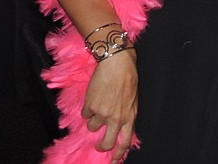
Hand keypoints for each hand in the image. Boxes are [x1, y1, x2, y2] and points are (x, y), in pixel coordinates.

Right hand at [81, 48, 137, 162]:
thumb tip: (120, 126)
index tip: (113, 160)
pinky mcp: (90, 107)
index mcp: (129, 117)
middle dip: (101, 147)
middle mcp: (116, 118)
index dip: (118, 154)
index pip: (124, 142)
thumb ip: (126, 114)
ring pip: (92, 127)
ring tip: (99, 103)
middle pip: (106, 143)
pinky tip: (94, 96)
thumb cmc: (127, 78)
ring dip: (93, 119)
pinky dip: (87, 107)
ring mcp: (102, 114)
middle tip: (98, 145)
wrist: (116, 64)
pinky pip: (85, 114)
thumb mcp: (132, 99)